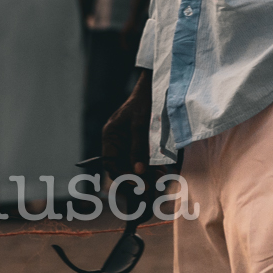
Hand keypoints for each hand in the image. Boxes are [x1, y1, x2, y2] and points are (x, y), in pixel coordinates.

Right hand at [102, 73, 172, 187]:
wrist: (158, 87)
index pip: (110, 163)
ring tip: (160, 178)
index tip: (136, 182)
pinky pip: (144, 160)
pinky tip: (162, 170)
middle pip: (122, 167)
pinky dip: (152, 166)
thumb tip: (139, 171)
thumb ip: (138, 147)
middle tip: (151, 185)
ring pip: (135, 166)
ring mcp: (130, 143)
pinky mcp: (142, 144)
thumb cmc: (145, 101)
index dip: (121, 174)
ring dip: (146, 174)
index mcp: (110, 136)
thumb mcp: (141, 124)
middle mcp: (118, 142)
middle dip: (136, 177)